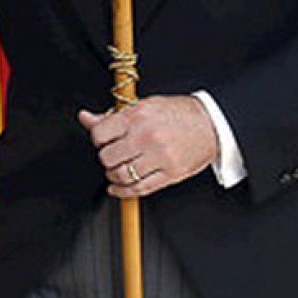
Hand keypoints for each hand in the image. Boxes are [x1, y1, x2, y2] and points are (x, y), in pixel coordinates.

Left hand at [78, 94, 217, 198]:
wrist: (212, 123)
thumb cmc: (177, 113)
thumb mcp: (143, 105)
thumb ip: (111, 115)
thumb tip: (85, 118)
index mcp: (137, 116)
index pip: (100, 134)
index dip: (97, 139)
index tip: (102, 140)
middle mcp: (146, 137)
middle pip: (107, 157)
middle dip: (106, 158)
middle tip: (112, 154)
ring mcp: (159, 157)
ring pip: (121, 175)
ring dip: (113, 175)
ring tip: (117, 169)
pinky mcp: (170, 174)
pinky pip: (139, 189)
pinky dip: (122, 192)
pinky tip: (117, 188)